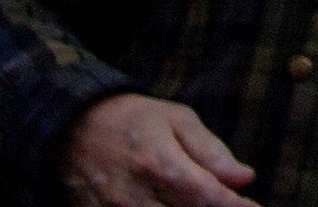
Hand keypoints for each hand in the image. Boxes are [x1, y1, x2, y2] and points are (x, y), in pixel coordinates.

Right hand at [62, 97, 252, 206]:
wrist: (72, 127)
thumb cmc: (133, 120)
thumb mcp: (177, 121)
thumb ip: (212, 152)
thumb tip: (245, 178)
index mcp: (160, 163)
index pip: (207, 197)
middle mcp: (135, 195)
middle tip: (226, 203)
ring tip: (199, 203)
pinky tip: (170, 206)